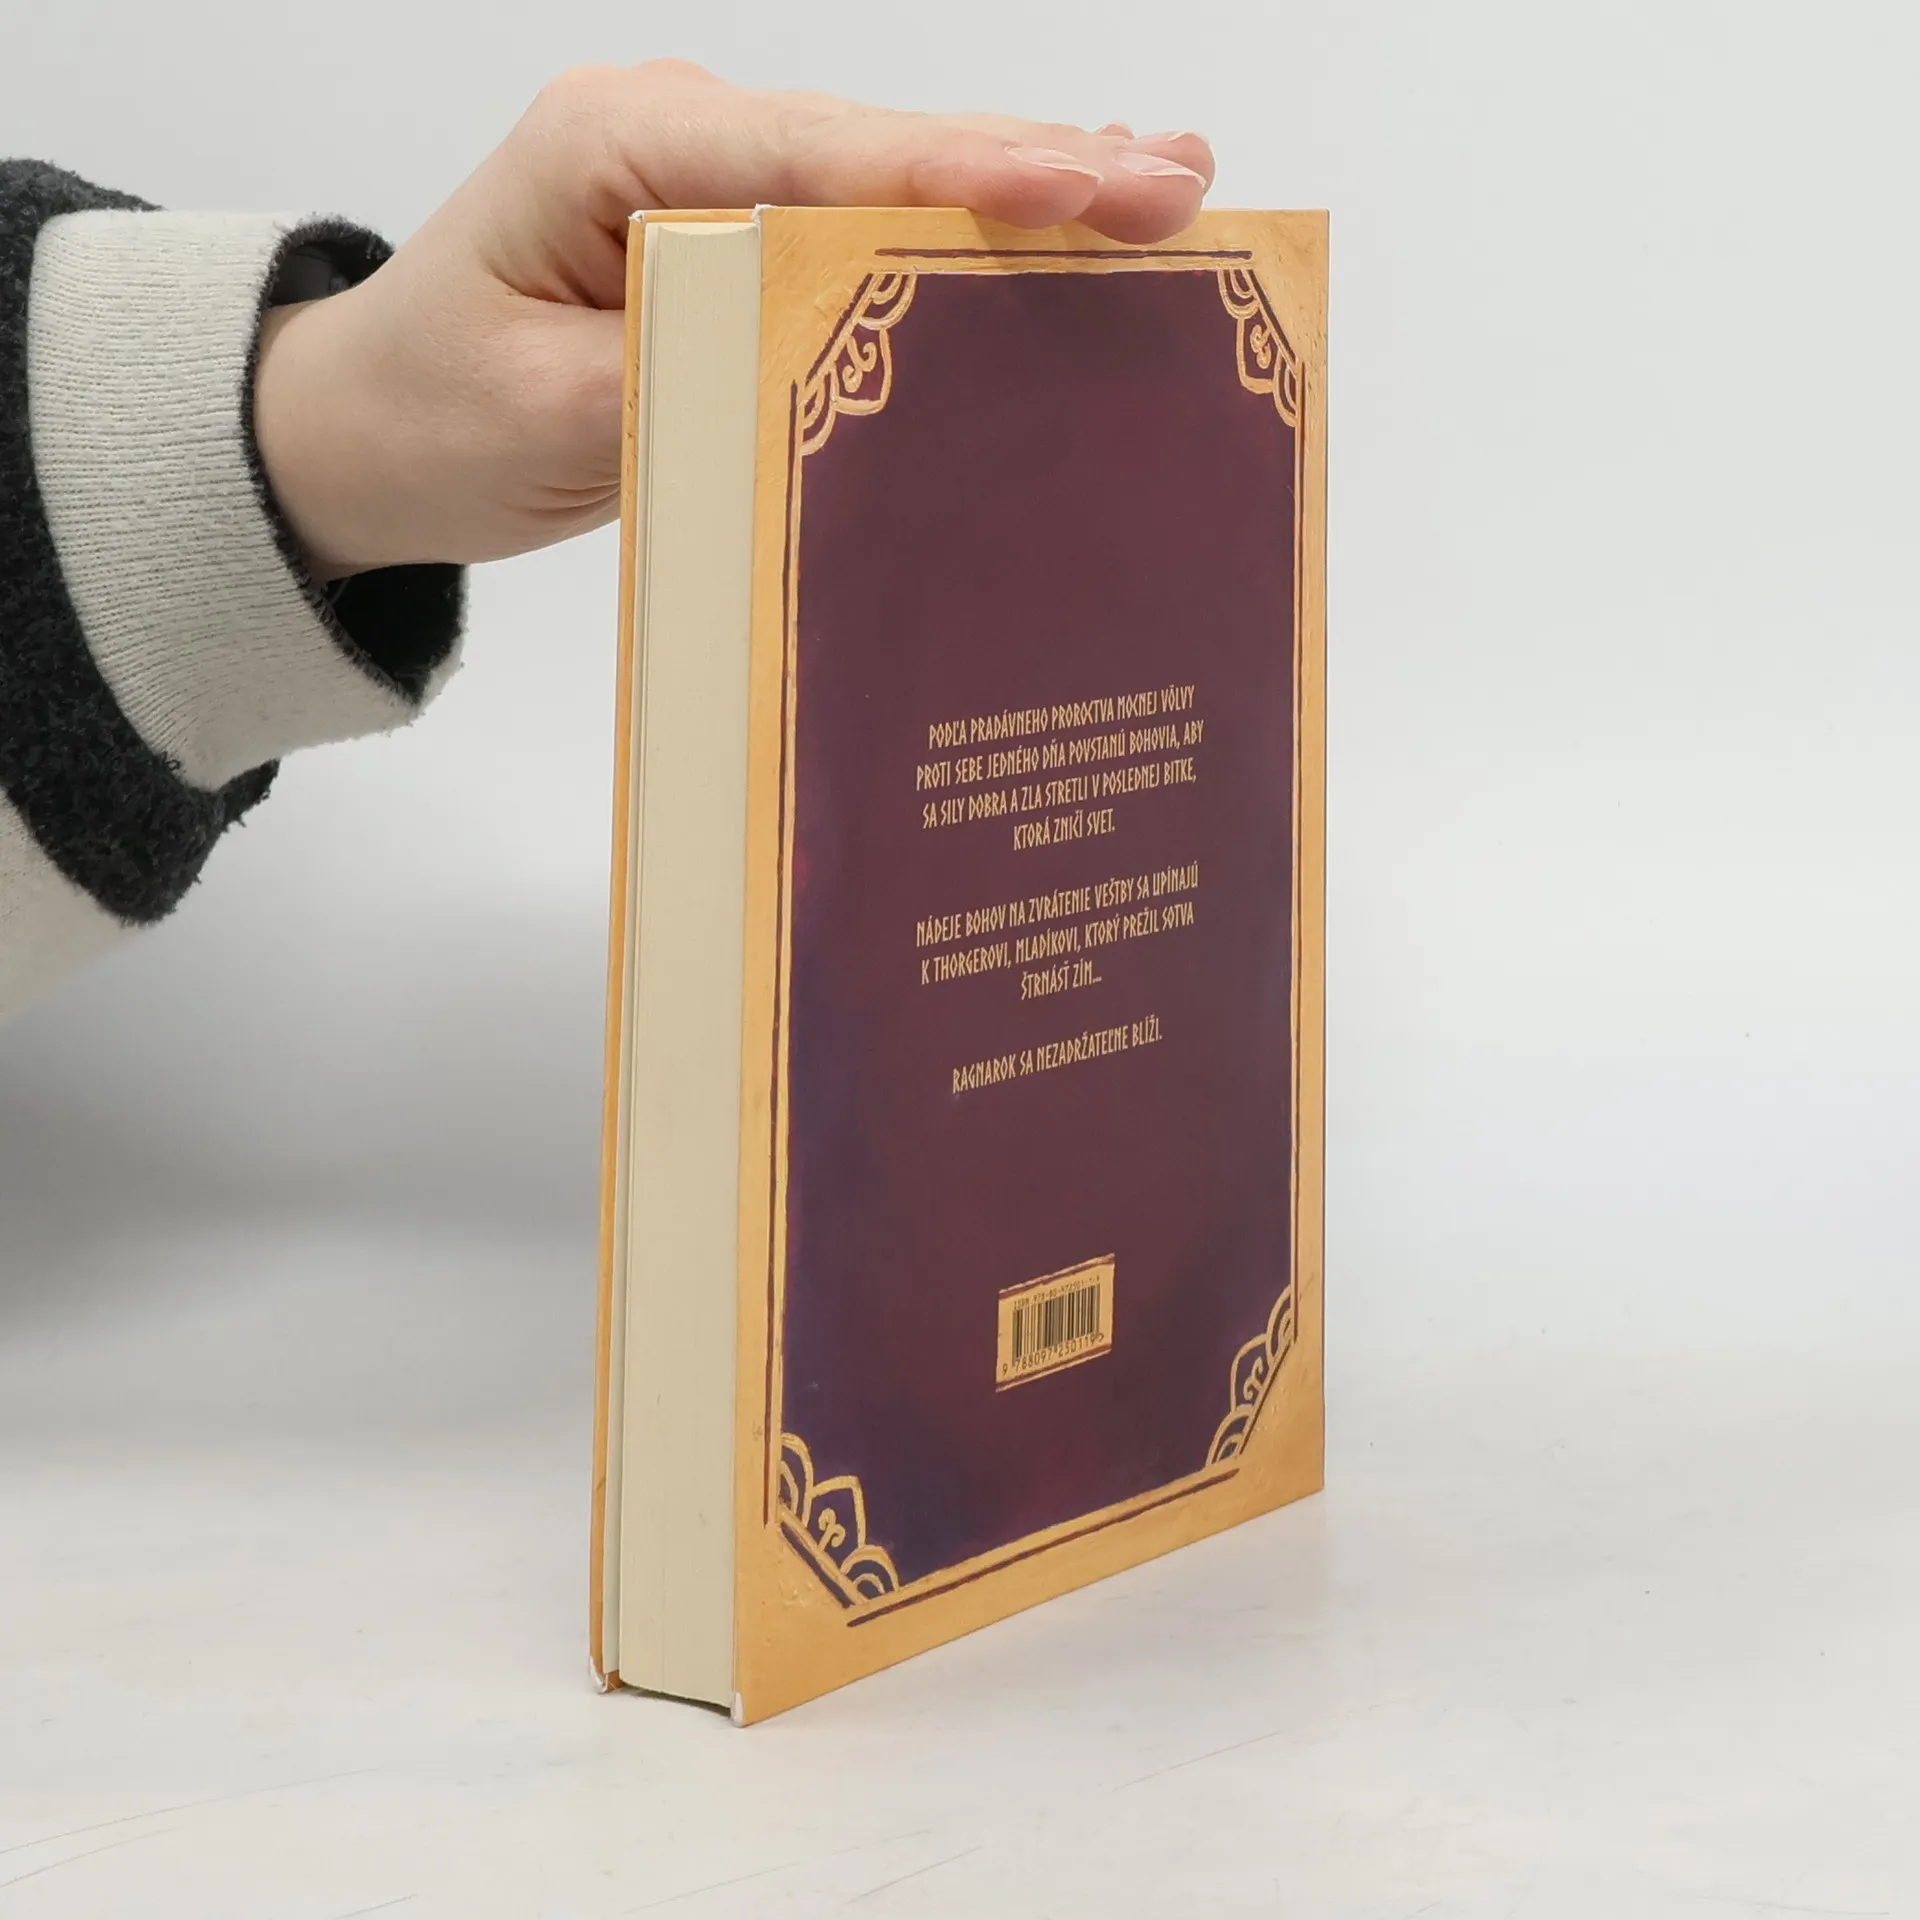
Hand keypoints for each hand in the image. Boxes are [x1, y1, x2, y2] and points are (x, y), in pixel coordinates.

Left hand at [253, 62, 1214, 579]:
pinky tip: (1059, 224)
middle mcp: (678, 145)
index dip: (958, 176)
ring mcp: (710, 189)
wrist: (367, 429)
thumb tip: (813, 368)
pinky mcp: (731, 245)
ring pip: (888, 181)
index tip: (1082, 185)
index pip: (816, 157)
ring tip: (1165, 183)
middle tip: (1181, 180)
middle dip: (1033, 166)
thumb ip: (679, 382)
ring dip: (1024, 188)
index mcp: (618, 152)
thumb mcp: (543, 414)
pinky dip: (963, 233)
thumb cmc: (432, 411)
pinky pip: (860, 232)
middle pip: (880, 149)